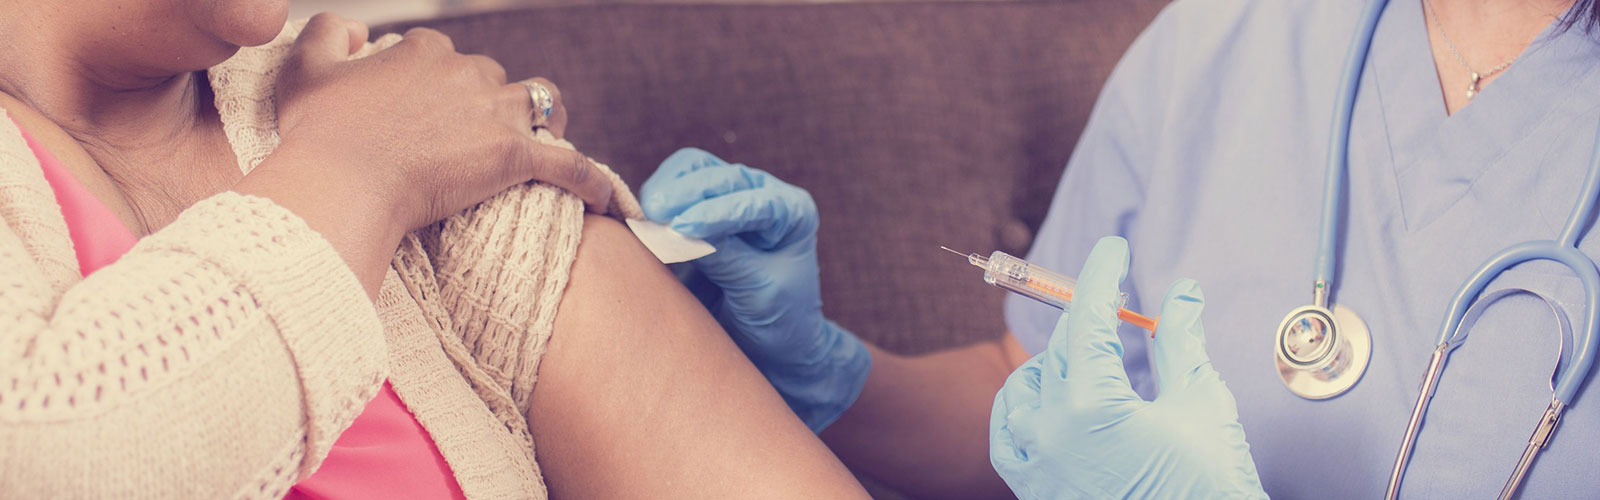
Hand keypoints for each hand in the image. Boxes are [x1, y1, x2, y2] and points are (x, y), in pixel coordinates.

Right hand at [269, 13, 610, 232]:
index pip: (444, 55)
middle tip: (472, 137)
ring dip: (543, 118)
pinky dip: (592, 181)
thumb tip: (355, 30)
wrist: (343, 180)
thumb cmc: (320, 134)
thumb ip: (327, 34)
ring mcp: (494, 112)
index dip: (440, 82)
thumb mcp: (305, 69)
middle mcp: (466, 72)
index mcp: (423, 51)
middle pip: (493, 78)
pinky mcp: (514, 155)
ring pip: (539, 102)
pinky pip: (570, 165)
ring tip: (543, 141)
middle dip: (488, 101)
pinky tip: (608, 201)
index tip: (427, 110)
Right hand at [639, 147, 869, 431]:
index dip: (716, 211)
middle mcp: (761, 193)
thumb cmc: (776, 321)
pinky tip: (639, 221)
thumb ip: (726, 257)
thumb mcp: (759, 292)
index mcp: (792, 212)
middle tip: (652, 216)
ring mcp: (727, 196)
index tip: (682, 227)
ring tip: (644, 219)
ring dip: (664, 191)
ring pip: (689, 170)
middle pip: (717, 175)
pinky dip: (652, 200)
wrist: (767, 345)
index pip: (753, 200)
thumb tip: (681, 228)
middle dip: (684, 193)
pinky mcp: (696, 207)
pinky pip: (669, 188)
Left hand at [989, 237, 1266, 498]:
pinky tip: (1045, 402)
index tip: (1112, 249)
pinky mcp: (1036, 495)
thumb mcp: (1202, 407)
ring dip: (1049, 366)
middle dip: (1086, 322)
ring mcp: (1037, 471)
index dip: (1102, 276)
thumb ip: (1182, 342)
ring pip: (1021, 395)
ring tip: (1086, 357)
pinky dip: (1020, 413)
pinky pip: (1007, 441)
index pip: (1087, 321)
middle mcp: (1049, 438)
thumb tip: (1183, 291)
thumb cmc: (1209, 489)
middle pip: (1057, 353)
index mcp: (1090, 410)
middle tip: (1113, 300)